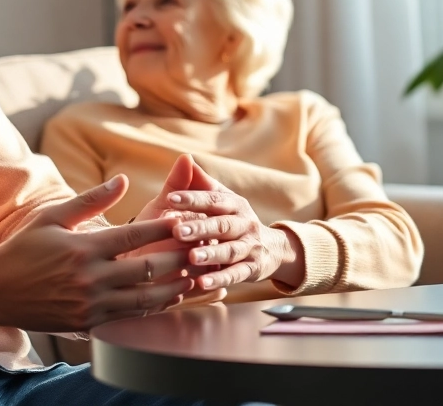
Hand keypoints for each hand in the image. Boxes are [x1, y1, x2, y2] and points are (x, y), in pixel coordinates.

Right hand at [0, 175, 196, 332]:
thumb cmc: (24, 248)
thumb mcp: (53, 217)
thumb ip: (90, 200)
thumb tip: (122, 179)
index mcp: (83, 247)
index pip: (135, 236)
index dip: (163, 228)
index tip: (184, 220)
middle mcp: (90, 278)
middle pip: (148, 268)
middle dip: (178, 258)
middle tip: (201, 249)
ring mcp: (90, 304)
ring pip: (144, 299)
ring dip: (173, 288)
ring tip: (193, 276)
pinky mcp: (87, 324)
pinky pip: (129, 318)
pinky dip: (152, 309)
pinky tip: (167, 300)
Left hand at [165, 163, 304, 290]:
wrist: (272, 250)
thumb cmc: (234, 220)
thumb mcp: (222, 201)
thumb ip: (202, 184)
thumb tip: (185, 158)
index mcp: (233, 204)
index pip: (212, 199)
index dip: (192, 198)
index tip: (170, 198)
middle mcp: (244, 223)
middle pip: (221, 224)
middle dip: (200, 227)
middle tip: (177, 231)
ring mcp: (250, 247)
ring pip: (230, 250)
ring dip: (210, 254)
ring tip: (191, 258)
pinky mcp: (253, 269)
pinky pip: (236, 275)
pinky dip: (220, 279)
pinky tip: (203, 284)